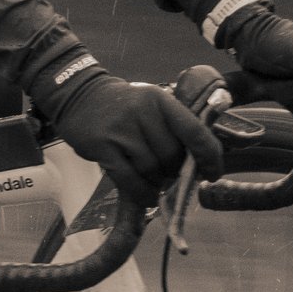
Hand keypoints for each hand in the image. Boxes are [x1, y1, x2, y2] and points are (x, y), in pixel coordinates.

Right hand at [49, 72, 222, 207]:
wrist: (79, 95)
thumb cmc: (123, 106)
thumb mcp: (151, 105)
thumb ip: (174, 128)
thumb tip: (198, 164)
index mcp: (161, 100)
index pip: (194, 131)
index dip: (209, 156)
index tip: (213, 172)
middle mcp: (142, 112)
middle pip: (172, 155)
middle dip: (175, 172)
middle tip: (170, 176)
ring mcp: (121, 130)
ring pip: (152, 169)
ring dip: (157, 182)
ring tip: (153, 181)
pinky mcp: (103, 146)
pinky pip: (130, 180)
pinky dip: (142, 193)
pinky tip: (146, 196)